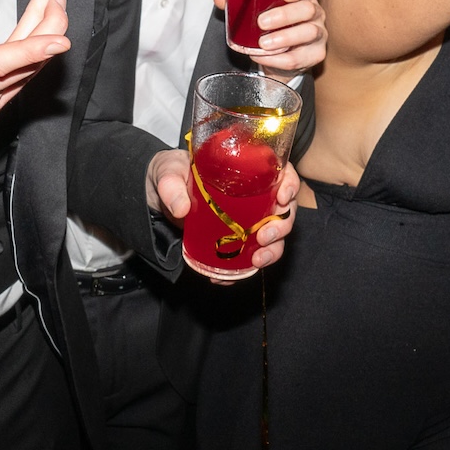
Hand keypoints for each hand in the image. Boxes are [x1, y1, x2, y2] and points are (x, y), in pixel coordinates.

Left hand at [150, 152, 298, 274]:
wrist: (159, 196)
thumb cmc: (172, 173)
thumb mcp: (168, 171)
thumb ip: (171, 185)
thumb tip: (181, 209)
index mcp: (249, 170)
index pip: (282, 173)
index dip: (291, 184)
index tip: (283, 197)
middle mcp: (256, 195)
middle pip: (284, 210)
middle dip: (282, 226)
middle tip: (265, 236)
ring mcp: (248, 220)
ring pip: (274, 236)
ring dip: (273, 250)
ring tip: (258, 260)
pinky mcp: (236, 241)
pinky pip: (249, 257)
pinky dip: (243, 271)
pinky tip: (228, 279)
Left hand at [213, 0, 326, 73]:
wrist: (279, 56)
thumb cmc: (271, 24)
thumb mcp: (256, 9)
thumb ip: (239, 1)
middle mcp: (314, 12)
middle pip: (308, 9)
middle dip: (284, 15)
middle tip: (262, 22)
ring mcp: (318, 33)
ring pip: (308, 33)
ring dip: (284, 38)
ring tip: (263, 43)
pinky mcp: (315, 54)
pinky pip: (300, 57)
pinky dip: (279, 59)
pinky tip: (263, 57)